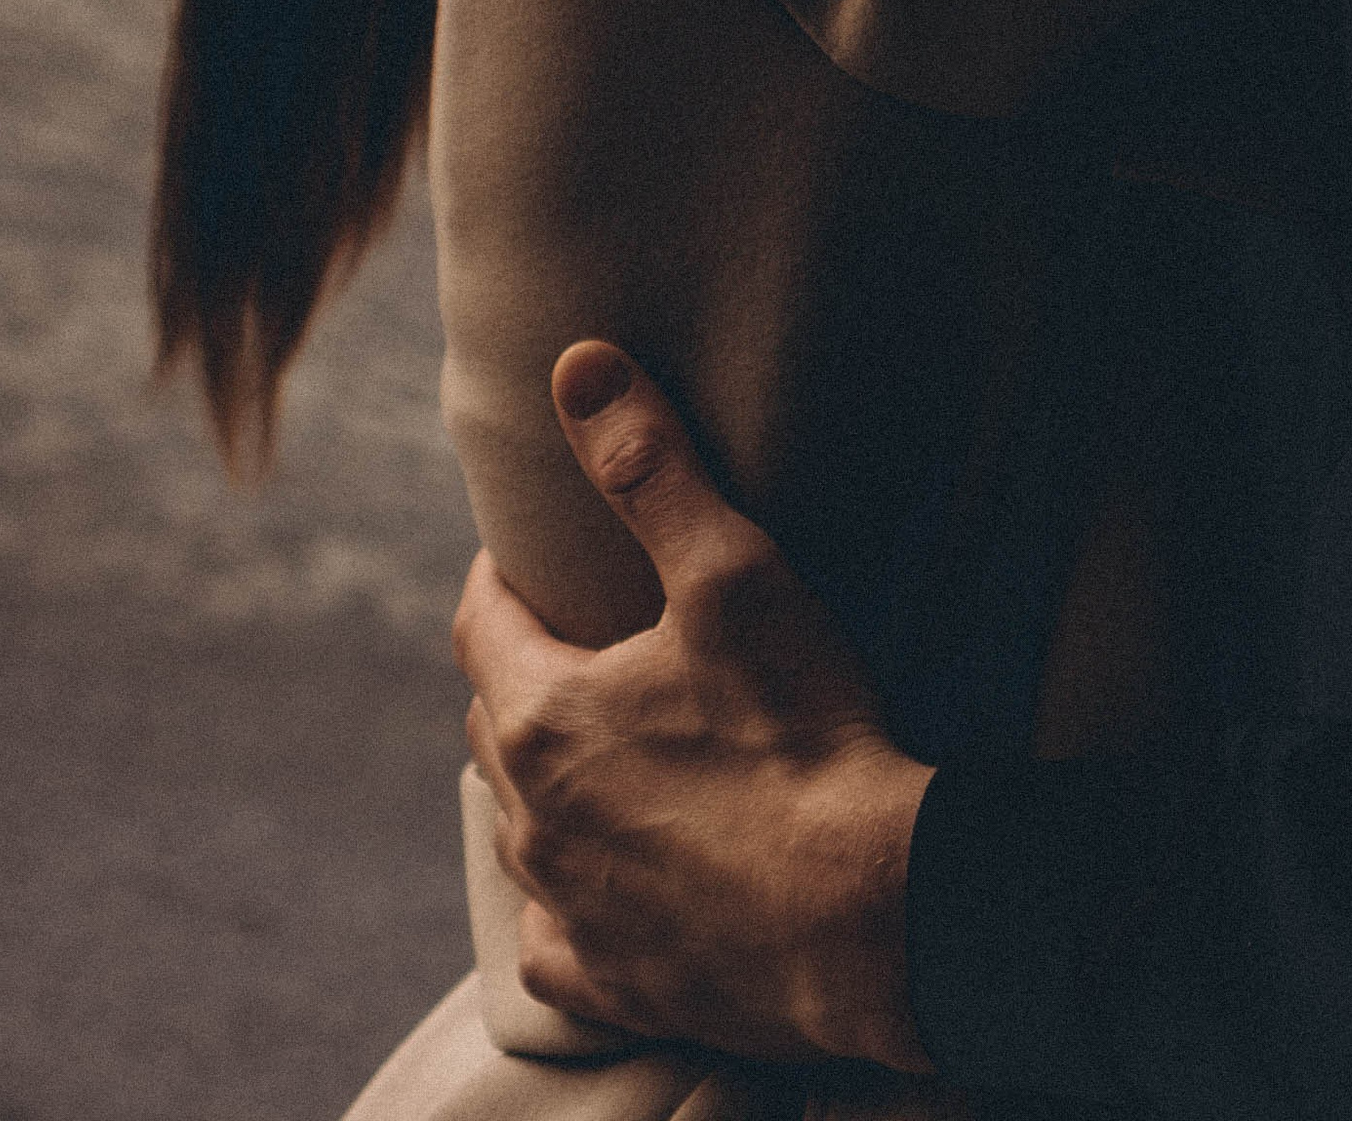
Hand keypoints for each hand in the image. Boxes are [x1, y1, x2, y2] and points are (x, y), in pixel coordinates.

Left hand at [454, 342, 934, 1073]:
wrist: (867, 919)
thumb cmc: (801, 740)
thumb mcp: (734, 576)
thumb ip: (652, 468)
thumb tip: (580, 368)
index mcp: (546, 718)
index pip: (483, 624)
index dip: (501, 578)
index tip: (526, 555)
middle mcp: (535, 822)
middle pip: (498, 724)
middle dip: (524, 674)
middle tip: (575, 640)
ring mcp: (570, 910)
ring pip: (522, 830)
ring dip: (545, 786)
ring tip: (597, 751)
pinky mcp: (613, 983)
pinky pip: (558, 940)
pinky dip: (571, 904)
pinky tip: (605, 888)